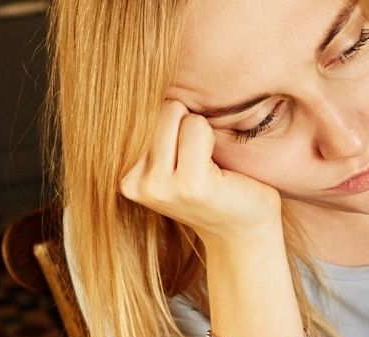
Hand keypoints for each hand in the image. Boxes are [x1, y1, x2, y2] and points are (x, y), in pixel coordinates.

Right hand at [119, 100, 280, 242]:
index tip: (182, 154)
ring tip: (208, 165)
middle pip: (158, 109)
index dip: (172, 123)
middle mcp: (134, 183)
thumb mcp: (172, 154)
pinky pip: (197, 127)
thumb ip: (153, 128)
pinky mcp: (190, 185)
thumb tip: (141, 76)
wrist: (244, 227)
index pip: (139, 111)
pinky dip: (213, 140)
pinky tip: (219, 172)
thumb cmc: (214, 184)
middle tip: (200, 160)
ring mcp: (159, 187)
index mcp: (124, 175)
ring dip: (201, 132)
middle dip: (186, 124)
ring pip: (176, 114)